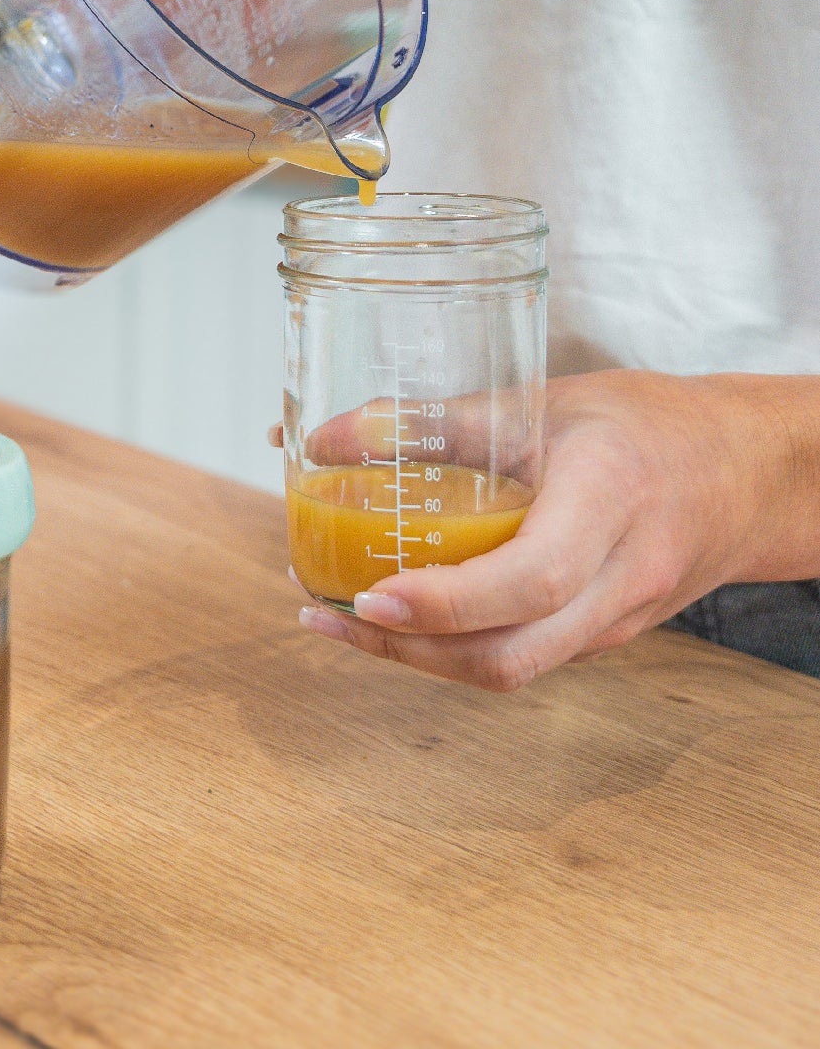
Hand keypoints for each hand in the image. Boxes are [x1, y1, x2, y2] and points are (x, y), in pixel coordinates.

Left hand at [279, 370, 819, 690]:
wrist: (749, 474)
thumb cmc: (645, 424)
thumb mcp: (544, 402)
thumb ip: (434, 422)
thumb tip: (321, 438)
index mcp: (609, 502)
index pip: (531, 579)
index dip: (444, 601)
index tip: (368, 595)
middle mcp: (620, 579)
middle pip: (511, 651)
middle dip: (408, 649)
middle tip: (327, 612)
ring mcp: (616, 620)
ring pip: (512, 667)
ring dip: (419, 656)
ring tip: (340, 615)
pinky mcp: (603, 636)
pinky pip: (524, 656)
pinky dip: (454, 646)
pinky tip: (400, 615)